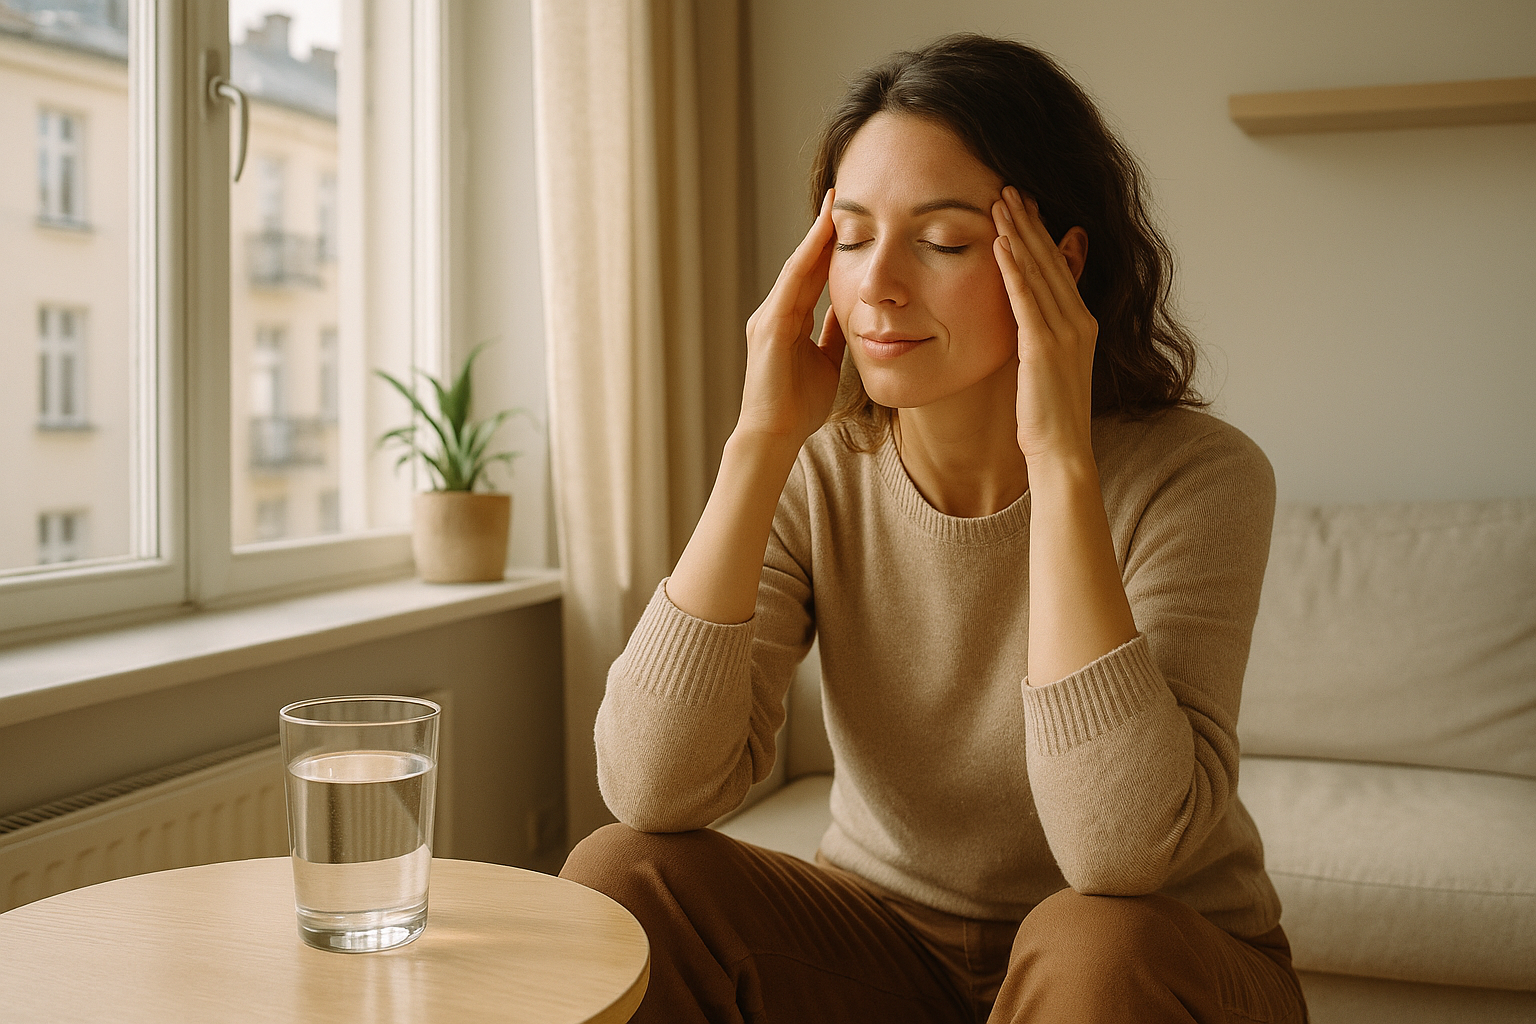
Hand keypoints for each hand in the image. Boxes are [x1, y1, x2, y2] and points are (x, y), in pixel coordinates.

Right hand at [737, 190, 847, 447]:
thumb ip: (832, 335)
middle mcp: (774, 313)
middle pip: (804, 264)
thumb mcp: (825, 361)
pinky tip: (822, 236)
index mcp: (787, 322)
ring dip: (816, 236)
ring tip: (834, 206)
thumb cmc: (797, 405)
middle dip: (822, 231)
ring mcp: (769, 317)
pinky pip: (793, 284)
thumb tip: (849, 312)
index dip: (828, 248)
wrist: (775, 434)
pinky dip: (807, 258)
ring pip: (797, 268)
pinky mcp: (770, 326)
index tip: (847, 220)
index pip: (811, 276)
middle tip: (840, 196)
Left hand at [992, 186, 1097, 465]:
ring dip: (1019, 233)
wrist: (1061, 451)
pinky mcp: (1044, 347)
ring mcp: (1065, 332)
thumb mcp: (1048, 366)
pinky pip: (1026, 299)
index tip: (1025, 204)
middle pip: (1051, 260)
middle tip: (1010, 187)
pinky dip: (1013, 268)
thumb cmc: (1048, 416)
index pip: (1059, 267)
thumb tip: (1031, 314)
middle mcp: (1079, 321)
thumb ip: (1043, 333)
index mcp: (1082, 323)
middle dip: (1030, 222)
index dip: (1041, 233)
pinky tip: (1000, 242)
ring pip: (1039, 272)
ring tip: (1000, 200)